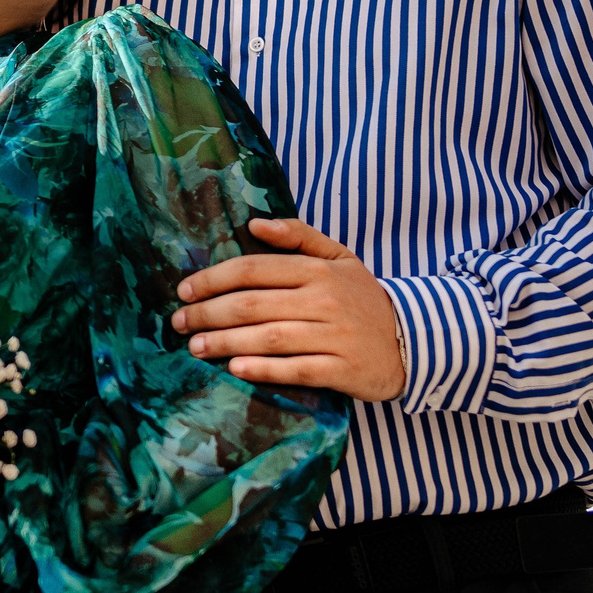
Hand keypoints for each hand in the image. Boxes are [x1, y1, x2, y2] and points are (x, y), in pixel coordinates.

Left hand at [170, 217, 406, 400]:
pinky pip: (297, 369)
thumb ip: (298, 236)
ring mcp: (333, 336)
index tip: (184, 291)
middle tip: (179, 323)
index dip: (214, 279)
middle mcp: (323, 300)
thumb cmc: (362, 298)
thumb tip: (256, 222)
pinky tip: (236, 370)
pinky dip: (265, 370)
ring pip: (269, 337)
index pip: (254, 269)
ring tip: (195, 348)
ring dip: (226, 342)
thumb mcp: (338, 257)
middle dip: (208, 314)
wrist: (412, 340)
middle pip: (252, 305)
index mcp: (317, 270)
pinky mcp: (342, 369)